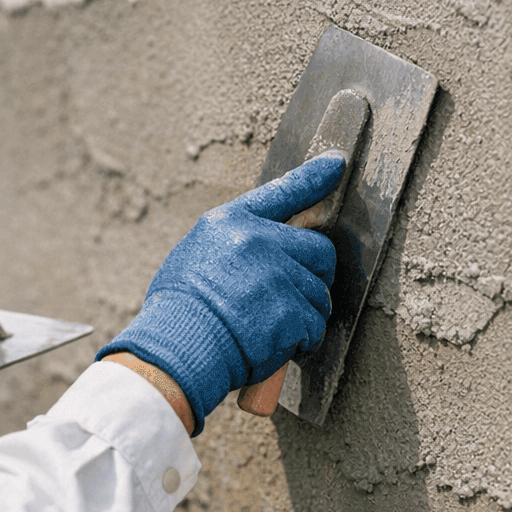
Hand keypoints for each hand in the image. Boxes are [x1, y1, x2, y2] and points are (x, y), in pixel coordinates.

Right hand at [96, 153, 344, 434]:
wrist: (175, 348)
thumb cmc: (176, 309)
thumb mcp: (194, 255)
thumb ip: (233, 245)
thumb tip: (265, 252)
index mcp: (230, 222)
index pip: (282, 192)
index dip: (313, 178)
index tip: (336, 163)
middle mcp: (258, 241)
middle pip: (318, 250)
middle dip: (314, 276)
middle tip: (291, 298)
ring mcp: (276, 276)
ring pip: (319, 295)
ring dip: (303, 315)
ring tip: (267, 328)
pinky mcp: (290, 312)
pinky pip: (314, 327)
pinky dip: (301, 342)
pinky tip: (273, 346)